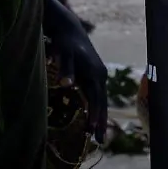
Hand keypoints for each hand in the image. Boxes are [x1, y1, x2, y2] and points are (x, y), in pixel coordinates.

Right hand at [46, 0, 107, 142]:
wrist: (69, 29)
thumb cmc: (74, 57)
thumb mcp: (81, 76)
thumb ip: (83, 90)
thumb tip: (83, 111)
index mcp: (98, 79)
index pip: (102, 103)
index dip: (101, 120)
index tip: (100, 139)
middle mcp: (96, 72)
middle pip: (98, 98)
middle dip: (98, 118)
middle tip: (96, 136)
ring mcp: (84, 63)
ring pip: (87, 83)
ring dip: (90, 104)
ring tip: (89, 122)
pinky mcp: (70, 51)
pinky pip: (68, 64)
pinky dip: (67, 73)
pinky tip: (66, 83)